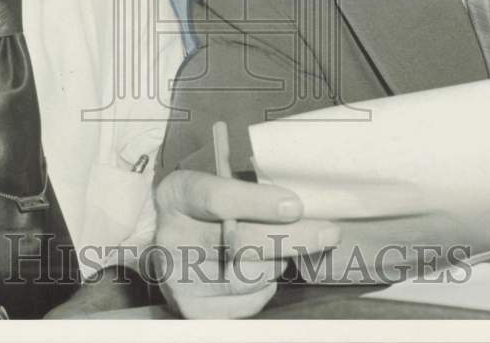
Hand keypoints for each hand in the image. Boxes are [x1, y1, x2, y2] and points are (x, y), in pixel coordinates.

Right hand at [154, 170, 339, 318]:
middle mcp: (173, 236)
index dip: (258, 203)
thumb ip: (246, 190)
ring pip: (249, 276)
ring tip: (283, 250)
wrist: (160, 240)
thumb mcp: (212, 181)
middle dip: (293, 238)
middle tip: (328, 233)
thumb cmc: (199, 206)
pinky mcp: (190, 307)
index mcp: (178, 194)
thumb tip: (299, 206)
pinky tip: (264, 271)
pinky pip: (245, 303)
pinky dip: (265, 287)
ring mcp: (178, 277)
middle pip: (240, 242)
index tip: (295, 205)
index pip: (217, 198)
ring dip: (279, 262)